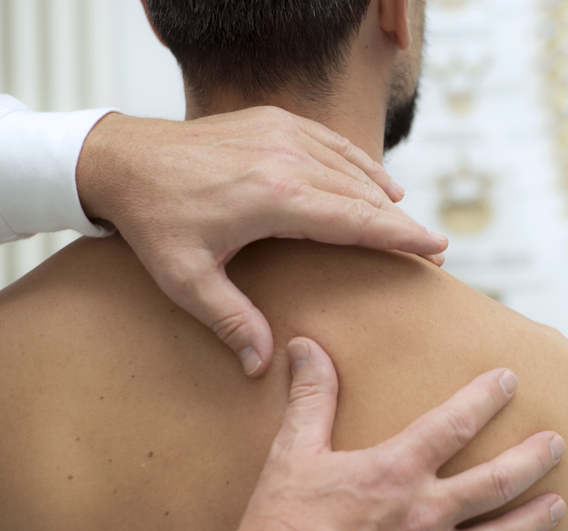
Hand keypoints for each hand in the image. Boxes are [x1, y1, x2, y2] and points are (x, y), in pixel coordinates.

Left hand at [76, 107, 447, 376]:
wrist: (122, 158)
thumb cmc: (153, 221)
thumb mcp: (185, 279)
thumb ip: (230, 320)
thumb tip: (262, 365)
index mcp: (275, 197)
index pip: (356, 219)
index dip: (400, 236)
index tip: (437, 248)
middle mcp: (287, 159)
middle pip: (364, 195)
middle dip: (401, 223)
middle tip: (434, 248)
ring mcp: (283, 134)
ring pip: (352, 168)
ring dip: (385, 196)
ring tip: (410, 223)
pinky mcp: (275, 122)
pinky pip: (333, 144)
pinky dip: (361, 164)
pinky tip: (380, 181)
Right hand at [219, 338, 566, 530]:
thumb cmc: (278, 521)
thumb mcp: (294, 451)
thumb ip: (312, 396)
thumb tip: (305, 344)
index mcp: (396, 470)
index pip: (455, 422)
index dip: (486, 396)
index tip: (509, 379)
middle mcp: (423, 513)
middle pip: (497, 481)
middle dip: (533, 459)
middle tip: (558, 444)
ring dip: (535, 521)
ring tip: (560, 506)